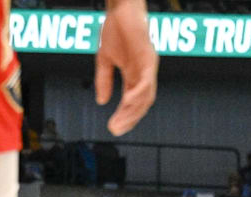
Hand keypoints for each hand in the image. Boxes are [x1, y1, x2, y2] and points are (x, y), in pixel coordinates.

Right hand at [95, 0, 157, 135]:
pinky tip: (129, 102)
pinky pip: (146, 80)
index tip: (114, 128)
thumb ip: (104, 81)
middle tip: (116, 130)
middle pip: (141, 103)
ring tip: (121, 122)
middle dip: (129, 118)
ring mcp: (148, 67)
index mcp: (135, 76)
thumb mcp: (105, 60)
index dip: (125, 116)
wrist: (122, 10)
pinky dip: (139, 93)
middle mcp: (145, 74)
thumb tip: (101, 102)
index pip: (132, 102)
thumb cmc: (116, 31)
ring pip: (146, 95)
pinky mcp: (149, 58)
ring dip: (133, 110)